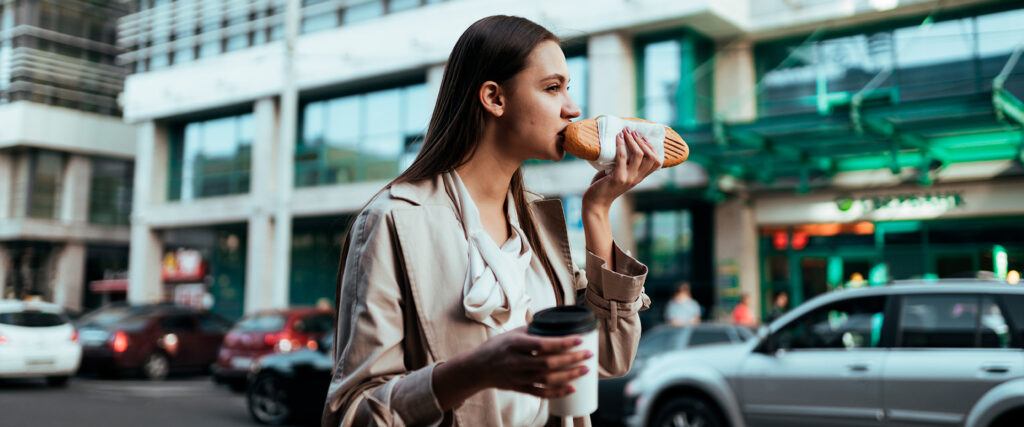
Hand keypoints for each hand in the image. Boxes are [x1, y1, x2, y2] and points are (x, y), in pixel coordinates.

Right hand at [474, 327, 592, 397]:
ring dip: (569, 375)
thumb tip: (556, 324)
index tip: (579, 339)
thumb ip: (533, 331)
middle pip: (549, 363)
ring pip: (547, 379)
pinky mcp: (519, 388)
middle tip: (588, 354)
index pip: (543, 344)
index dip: (563, 342)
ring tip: (585, 369)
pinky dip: (557, 392)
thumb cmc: (496, 347)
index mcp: (515, 344)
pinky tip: (572, 388)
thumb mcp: (511, 333)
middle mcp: (516, 361)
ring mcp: (518, 377)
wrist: (476, 368)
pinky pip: (541, 393)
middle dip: (572, 359)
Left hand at [582, 129, 661, 208]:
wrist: (595, 203)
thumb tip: (622, 144)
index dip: (652, 147)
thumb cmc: (604, 186)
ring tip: (625, 131)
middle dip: (642, 141)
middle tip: (633, 131)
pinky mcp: (618, 177)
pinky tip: (618, 137)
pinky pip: (622, 157)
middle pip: (651, 157)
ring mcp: (629, 178)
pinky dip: (621, 144)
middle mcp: (637, 178)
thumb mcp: (619, 173)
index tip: (643, 136)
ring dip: (632, 140)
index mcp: (640, 177)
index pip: (656, 162)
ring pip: (638, 154)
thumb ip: (624, 163)